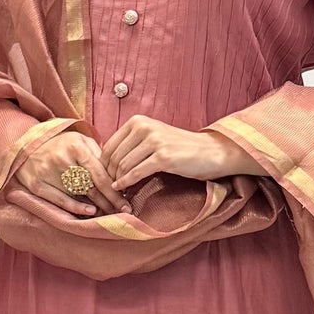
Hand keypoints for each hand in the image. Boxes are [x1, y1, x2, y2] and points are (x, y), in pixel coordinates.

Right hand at [4, 130, 131, 218]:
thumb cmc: (60, 144)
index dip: (115, 192)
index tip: (126, 204)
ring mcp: (47, 173)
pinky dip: (76, 209)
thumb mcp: (80, 140)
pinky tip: (90, 212)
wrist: (25, 145)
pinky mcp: (37, 185)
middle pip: (91, 188)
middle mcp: (61, 159)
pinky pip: (60, 201)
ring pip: (78, 195)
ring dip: (96, 207)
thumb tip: (117, 174)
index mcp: (75, 146)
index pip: (100, 174)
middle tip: (122, 213)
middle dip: (109, 202)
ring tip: (109, 213)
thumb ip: (98, 154)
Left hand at [100, 115, 263, 187]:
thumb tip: (106, 161)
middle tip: (107, 189)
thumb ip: (132, 144)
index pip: (109, 145)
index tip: (103, 178)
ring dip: (116, 182)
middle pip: (113, 157)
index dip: (103, 164)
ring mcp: (154, 141)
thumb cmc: (181, 148)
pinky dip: (126, 183)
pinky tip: (123, 190)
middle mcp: (144, 127)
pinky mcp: (163, 157)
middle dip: (108, 175)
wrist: (211, 152)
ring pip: (123, 166)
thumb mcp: (153, 138)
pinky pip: (135, 173)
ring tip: (115, 193)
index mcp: (138, 121)